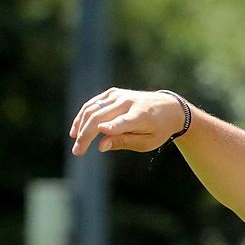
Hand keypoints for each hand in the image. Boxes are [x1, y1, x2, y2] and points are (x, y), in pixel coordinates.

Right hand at [70, 88, 185, 155]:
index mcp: (141, 115)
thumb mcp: (147, 142)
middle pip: (100, 117)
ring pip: (92, 109)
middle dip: (86, 135)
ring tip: (75, 142)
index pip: (124, 121)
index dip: (112, 127)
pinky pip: (93, 104)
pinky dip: (83, 116)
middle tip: (77, 151)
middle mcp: (128, 102)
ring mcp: (119, 95)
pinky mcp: (112, 93)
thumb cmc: (158, 129)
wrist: (169, 107)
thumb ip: (124, 142)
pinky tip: (76, 129)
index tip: (100, 132)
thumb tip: (101, 146)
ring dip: (80, 126)